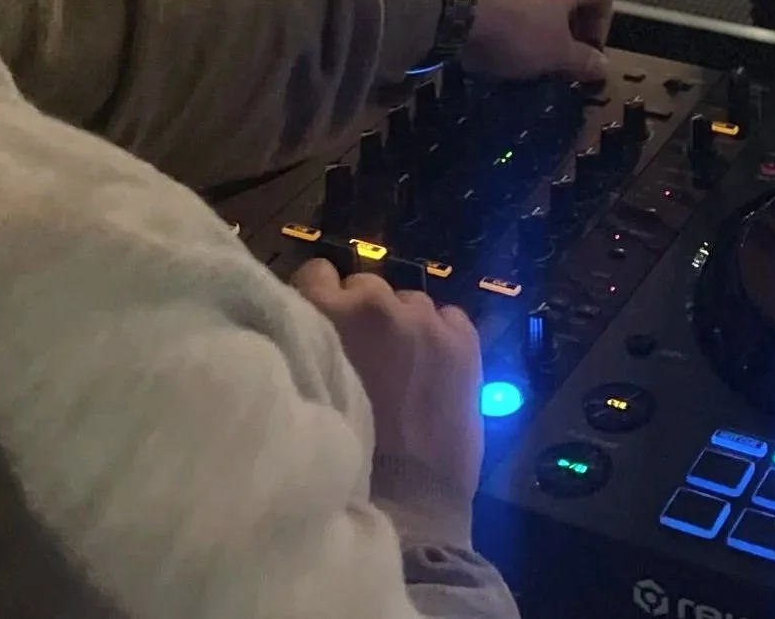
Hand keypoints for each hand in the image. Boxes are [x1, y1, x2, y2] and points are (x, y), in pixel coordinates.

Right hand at [292, 260, 483, 507]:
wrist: (404, 500)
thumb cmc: (343, 452)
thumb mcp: (309, 385)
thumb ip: (311, 345)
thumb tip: (313, 326)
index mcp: (328, 314)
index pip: (316, 273)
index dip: (320, 300)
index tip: (324, 326)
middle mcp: (377, 304)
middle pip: (365, 287)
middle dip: (363, 315)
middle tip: (364, 356)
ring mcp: (426, 320)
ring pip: (409, 302)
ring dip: (403, 326)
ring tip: (403, 367)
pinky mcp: (464, 339)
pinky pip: (449, 318)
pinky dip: (441, 337)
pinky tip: (433, 372)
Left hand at [462, 0, 613, 82]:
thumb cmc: (516, 27)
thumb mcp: (554, 55)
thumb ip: (581, 61)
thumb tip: (602, 65)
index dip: (603, 19)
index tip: (589, 50)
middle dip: (564, 21)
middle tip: (556, 53)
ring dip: (531, 17)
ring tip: (518, 48)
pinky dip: (502, 12)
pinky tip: (488, 35)